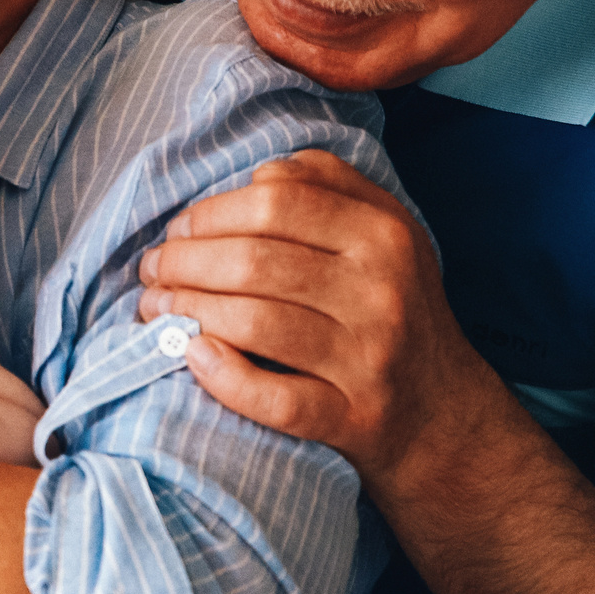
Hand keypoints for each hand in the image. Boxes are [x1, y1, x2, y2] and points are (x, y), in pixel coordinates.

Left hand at [134, 149, 508, 483]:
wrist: (442, 413)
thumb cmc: (390, 308)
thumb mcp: (382, 233)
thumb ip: (326, 185)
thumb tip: (254, 175)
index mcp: (382, 233)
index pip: (276, 200)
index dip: (210, 212)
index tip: (178, 229)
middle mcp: (380, 291)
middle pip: (254, 260)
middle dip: (183, 263)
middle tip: (152, 271)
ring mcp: (368, 358)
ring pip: (255, 323)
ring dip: (186, 312)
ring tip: (155, 308)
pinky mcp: (353, 417)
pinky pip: (274, 398)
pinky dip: (223, 376)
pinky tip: (192, 356)